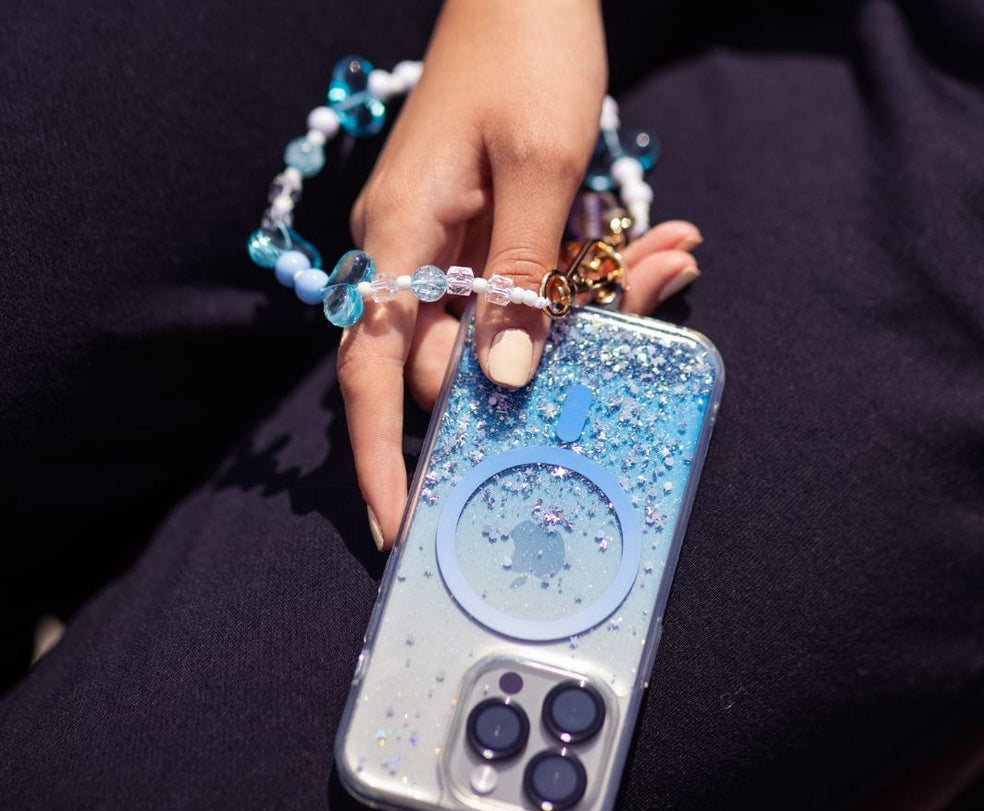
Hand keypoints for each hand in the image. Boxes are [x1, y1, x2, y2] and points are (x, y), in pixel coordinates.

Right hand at [339, 0, 701, 549]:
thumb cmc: (526, 48)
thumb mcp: (538, 163)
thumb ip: (522, 276)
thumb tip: (506, 377)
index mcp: (401, 239)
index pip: (373, 376)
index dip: (382, 459)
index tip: (398, 528)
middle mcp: (411, 255)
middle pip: (459, 360)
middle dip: (545, 365)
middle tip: (642, 315)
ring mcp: (446, 248)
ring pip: (506, 328)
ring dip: (588, 310)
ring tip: (670, 255)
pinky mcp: (483, 237)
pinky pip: (527, 289)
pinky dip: (586, 280)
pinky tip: (656, 246)